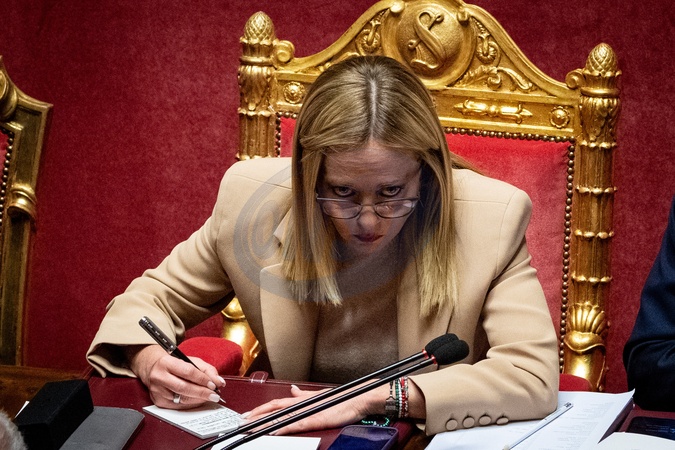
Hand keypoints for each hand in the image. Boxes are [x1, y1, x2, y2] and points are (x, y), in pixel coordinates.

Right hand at [125, 344, 226, 408]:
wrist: (152, 368)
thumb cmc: (174, 363)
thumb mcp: (190, 360)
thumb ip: (206, 369)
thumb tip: (219, 382)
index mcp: (166, 362)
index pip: (187, 372)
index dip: (202, 379)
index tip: (214, 384)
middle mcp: (159, 377)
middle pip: (184, 388)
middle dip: (202, 392)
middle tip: (215, 395)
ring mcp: (157, 391)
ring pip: (181, 399)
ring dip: (198, 400)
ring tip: (209, 398)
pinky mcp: (158, 401)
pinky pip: (178, 406)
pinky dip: (191, 404)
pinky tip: (198, 401)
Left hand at [243, 384, 384, 434]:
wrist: (357, 398)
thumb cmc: (342, 400)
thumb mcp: (319, 396)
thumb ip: (304, 395)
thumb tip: (293, 390)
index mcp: (301, 399)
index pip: (275, 402)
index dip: (260, 408)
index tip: (248, 414)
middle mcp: (301, 404)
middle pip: (272, 408)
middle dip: (256, 415)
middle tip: (241, 422)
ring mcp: (306, 412)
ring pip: (279, 417)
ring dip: (264, 423)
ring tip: (250, 428)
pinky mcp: (313, 420)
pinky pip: (293, 425)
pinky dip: (281, 428)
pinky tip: (272, 431)